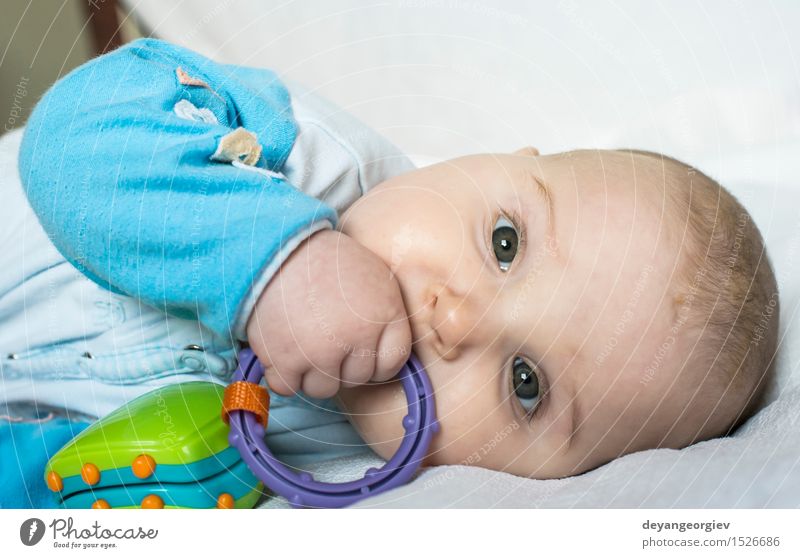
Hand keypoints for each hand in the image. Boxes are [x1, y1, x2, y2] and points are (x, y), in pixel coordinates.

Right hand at [245, 229, 411, 397]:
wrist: (276, 246)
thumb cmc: (325, 260)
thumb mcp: (374, 276)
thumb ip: (385, 315)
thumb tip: (385, 354)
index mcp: (384, 315)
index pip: (392, 364)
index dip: (375, 361)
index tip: (360, 351)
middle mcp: (356, 338)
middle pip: (356, 379)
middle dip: (342, 364)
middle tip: (325, 337)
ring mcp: (320, 352)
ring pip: (323, 389)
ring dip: (312, 373)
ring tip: (304, 342)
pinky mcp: (284, 358)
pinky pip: (286, 387)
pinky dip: (282, 374)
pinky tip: (283, 350)